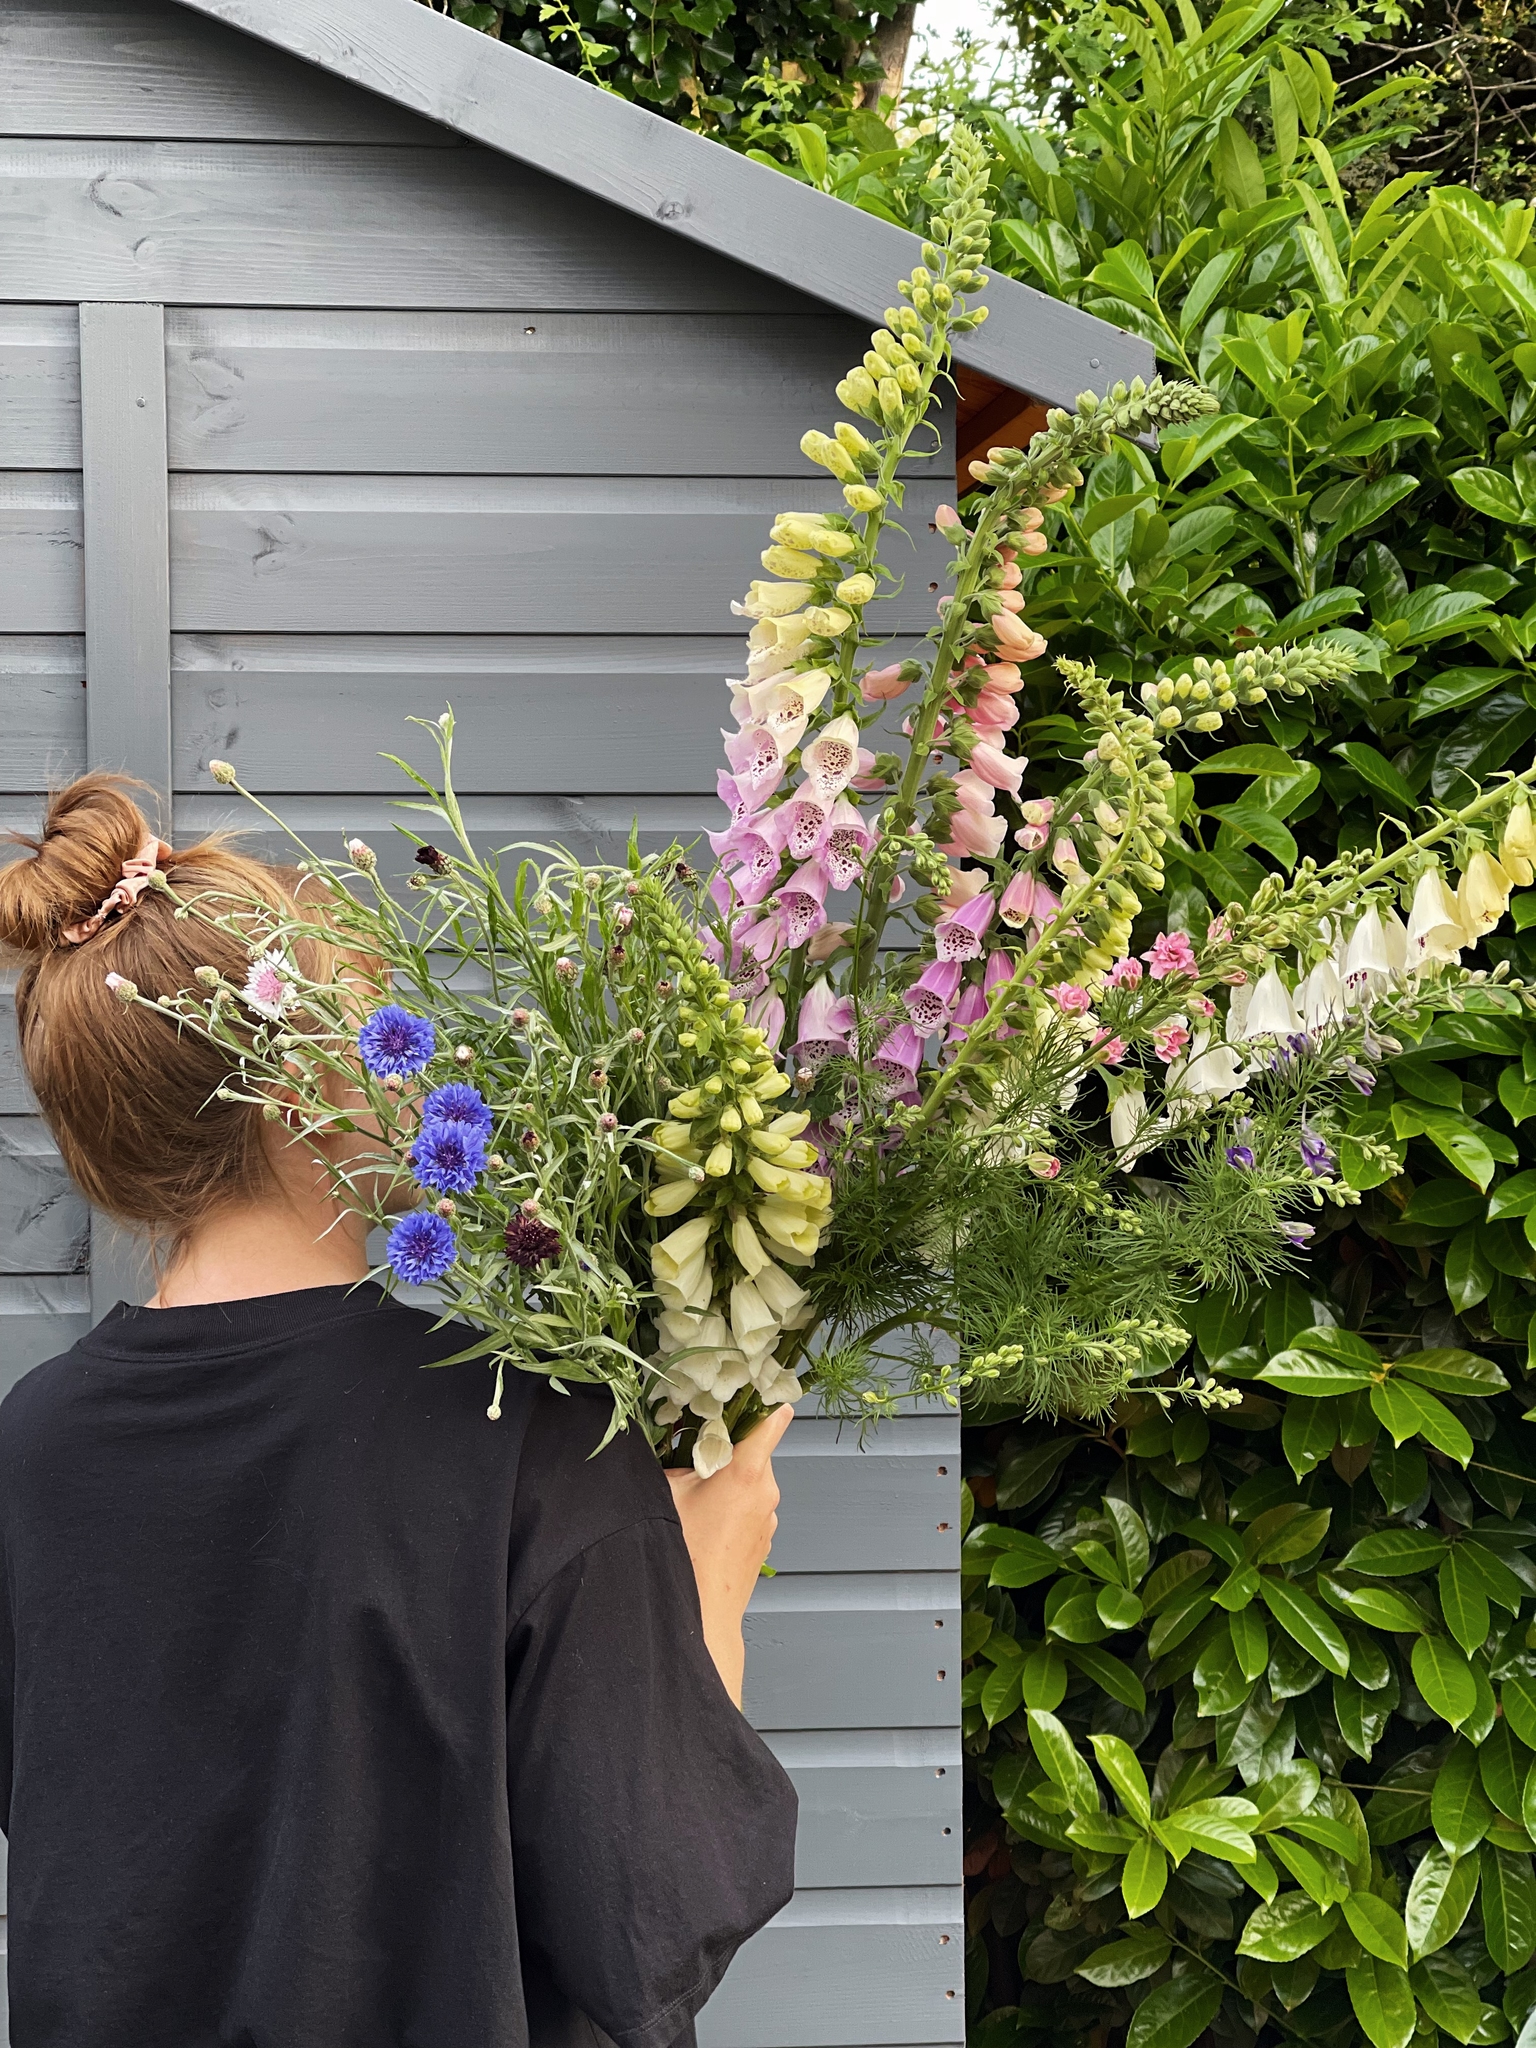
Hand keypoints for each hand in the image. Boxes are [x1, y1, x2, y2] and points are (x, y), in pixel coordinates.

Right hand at [666, 1405, 793, 1706]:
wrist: (703, 1618)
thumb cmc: (684, 1555)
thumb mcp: (664, 1495)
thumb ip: (672, 1463)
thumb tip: (670, 1448)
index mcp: (747, 1471)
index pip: (770, 1422)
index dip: (765, 1402)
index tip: (763, 1386)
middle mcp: (766, 1491)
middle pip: (751, 1453)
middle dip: (725, 1451)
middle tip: (692, 1458)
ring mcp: (768, 1518)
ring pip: (749, 1483)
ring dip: (726, 1483)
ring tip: (693, 1502)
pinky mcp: (764, 1540)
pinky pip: (749, 1509)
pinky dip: (730, 1508)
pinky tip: (703, 1527)